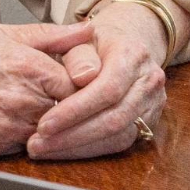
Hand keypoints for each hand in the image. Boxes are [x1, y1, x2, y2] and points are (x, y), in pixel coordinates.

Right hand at [0, 22, 90, 157]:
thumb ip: (50, 36)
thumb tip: (87, 30)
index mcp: (29, 67)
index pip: (79, 86)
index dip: (75, 86)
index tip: (65, 84)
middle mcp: (21, 99)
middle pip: (63, 111)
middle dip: (57, 106)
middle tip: (36, 97)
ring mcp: (4, 126)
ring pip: (42, 132)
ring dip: (36, 125)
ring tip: (12, 108)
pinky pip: (16, 149)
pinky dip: (13, 139)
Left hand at [28, 0, 173, 160]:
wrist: (125, 47)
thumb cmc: (95, 43)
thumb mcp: (80, 39)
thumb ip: (78, 55)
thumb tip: (81, 77)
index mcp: (133, 55)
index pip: (107, 90)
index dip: (75, 111)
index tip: (43, 125)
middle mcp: (150, 80)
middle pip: (115, 118)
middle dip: (72, 136)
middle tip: (37, 144)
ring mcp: (153, 103)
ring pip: (119, 137)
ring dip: (78, 148)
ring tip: (45, 149)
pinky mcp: (149, 122)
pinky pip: (120, 143)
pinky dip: (89, 150)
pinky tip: (63, 150)